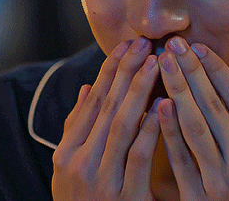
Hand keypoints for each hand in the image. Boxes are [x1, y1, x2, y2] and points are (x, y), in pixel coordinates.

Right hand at [52, 37, 160, 200]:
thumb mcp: (70, 169)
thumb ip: (77, 128)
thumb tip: (89, 88)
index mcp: (67, 151)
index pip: (92, 100)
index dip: (110, 70)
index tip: (126, 44)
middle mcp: (78, 162)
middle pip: (106, 105)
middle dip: (126, 70)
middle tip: (144, 42)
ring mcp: (99, 180)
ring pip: (121, 124)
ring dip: (139, 90)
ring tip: (154, 62)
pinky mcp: (123, 197)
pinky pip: (138, 156)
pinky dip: (149, 129)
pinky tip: (161, 105)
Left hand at [157, 37, 228, 200]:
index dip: (217, 69)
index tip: (199, 48)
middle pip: (212, 104)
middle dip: (190, 70)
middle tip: (172, 44)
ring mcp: (220, 182)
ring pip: (193, 124)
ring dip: (175, 89)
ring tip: (160, 63)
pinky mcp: (198, 199)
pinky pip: (179, 157)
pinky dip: (168, 128)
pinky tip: (158, 103)